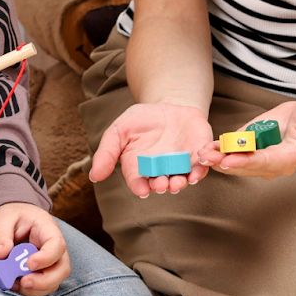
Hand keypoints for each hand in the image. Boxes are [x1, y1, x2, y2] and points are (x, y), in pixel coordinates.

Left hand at [0, 202, 69, 295]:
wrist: (11, 220)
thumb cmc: (10, 216)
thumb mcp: (2, 220)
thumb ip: (0, 236)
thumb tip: (0, 255)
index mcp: (47, 228)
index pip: (57, 245)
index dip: (46, 258)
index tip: (29, 264)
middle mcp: (55, 247)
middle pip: (62, 268)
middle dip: (45, 281)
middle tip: (24, 282)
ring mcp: (51, 261)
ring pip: (54, 282)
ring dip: (35, 288)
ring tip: (14, 283)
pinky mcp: (43, 272)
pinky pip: (42, 287)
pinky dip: (29, 290)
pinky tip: (14, 284)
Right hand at [90, 102, 214, 196]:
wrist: (168, 105)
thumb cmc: (141, 120)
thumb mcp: (119, 130)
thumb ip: (107, 152)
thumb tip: (94, 176)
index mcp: (140, 168)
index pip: (138, 181)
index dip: (140, 187)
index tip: (141, 190)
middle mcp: (161, 171)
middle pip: (162, 183)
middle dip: (162, 186)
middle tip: (162, 185)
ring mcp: (181, 164)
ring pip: (182, 178)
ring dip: (181, 182)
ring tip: (178, 183)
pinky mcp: (198, 154)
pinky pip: (202, 165)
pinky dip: (201, 169)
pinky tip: (198, 169)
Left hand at [196, 98, 295, 178]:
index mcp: (288, 159)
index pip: (265, 162)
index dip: (247, 162)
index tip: (228, 161)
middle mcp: (272, 162)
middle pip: (246, 165)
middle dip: (225, 162)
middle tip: (206, 159)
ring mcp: (260, 155)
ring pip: (237, 160)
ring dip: (218, 158)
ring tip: (201, 154)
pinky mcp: (252, 145)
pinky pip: (235, 149)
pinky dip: (220, 149)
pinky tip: (205, 147)